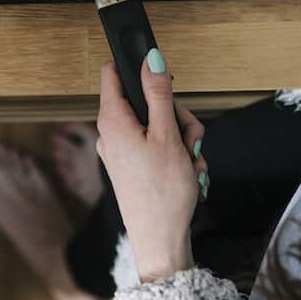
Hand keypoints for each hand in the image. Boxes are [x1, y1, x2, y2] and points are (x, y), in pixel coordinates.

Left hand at [95, 56, 206, 281]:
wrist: (161, 241)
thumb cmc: (162, 193)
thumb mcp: (167, 135)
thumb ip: (159, 94)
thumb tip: (151, 59)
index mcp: (112, 120)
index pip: (114, 73)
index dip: (138, 67)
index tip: (162, 74)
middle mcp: (111, 133)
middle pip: (147, 101)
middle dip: (176, 115)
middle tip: (188, 138)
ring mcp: (122, 151)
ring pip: (158, 125)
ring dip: (182, 139)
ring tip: (189, 162)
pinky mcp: (133, 166)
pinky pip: (158, 146)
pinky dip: (176, 156)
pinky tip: (186, 173)